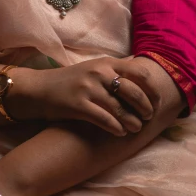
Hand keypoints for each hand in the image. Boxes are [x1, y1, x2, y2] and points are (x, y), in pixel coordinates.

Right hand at [17, 56, 159, 135]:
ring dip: (133, 122)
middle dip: (145, 107)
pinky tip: (120, 133)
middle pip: (134, 91)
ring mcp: (88, 88)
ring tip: (135, 129)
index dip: (153, 88)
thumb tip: (143, 74)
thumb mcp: (93, 68)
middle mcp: (99, 73)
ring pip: (121, 109)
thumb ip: (115, 70)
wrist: (39, 89)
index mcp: (106, 62)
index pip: (140, 71)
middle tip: (147, 117)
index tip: (157, 101)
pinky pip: (106, 120)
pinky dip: (117, 128)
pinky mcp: (78, 105)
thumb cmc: (70, 81)